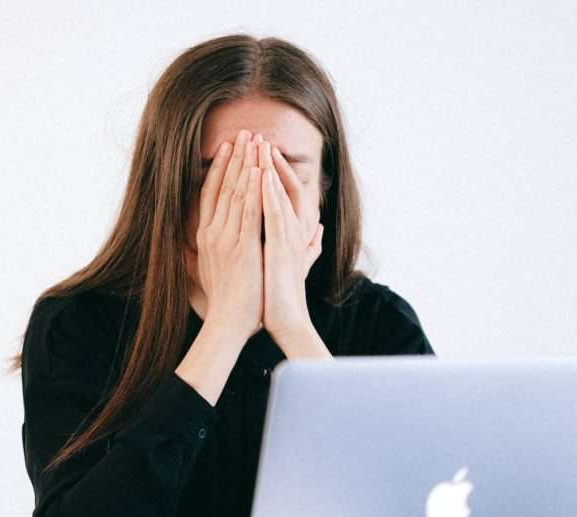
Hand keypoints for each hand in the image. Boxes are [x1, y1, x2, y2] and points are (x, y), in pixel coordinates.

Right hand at [193, 129, 264, 342]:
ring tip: (255, 140)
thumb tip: (196, 248)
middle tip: (245, 132)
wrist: (227, 324)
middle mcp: (212, 233)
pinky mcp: (242, 248)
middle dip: (235, 157)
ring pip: (236, 193)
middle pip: (223, 186)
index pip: (211, 193)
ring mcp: (226, 239)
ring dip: (246, 164)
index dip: (220, 168)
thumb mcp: (209, 273)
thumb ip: (205, 255)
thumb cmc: (224, 303)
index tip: (229, 147)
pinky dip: (254, 190)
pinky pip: (249, 212)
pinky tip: (260, 170)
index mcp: (206, 237)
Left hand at [257, 135, 324, 341]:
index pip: (284, 192)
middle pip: (281, 186)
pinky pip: (273, 214)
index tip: (259, 151)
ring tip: (258, 145)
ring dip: (269, 168)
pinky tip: (259, 175)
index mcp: (293, 232)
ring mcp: (289, 238)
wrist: (286, 321)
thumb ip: (308, 245)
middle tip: (256, 136)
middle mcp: (294, 230)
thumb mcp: (294, 263)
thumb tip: (320, 232)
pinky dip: (268, 193)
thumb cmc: (284, 295)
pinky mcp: (280, 248)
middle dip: (268, 161)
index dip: (273, 171)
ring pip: (278, 195)